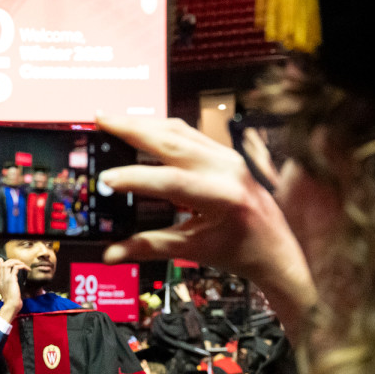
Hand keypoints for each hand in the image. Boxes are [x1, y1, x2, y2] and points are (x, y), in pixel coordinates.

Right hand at [0, 257, 25, 312]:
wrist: (11, 306)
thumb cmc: (12, 302)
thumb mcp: (10, 294)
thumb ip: (11, 290)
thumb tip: (15, 289)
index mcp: (1, 282)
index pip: (0, 269)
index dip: (2, 263)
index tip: (2, 259)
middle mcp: (3, 279)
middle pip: (4, 264)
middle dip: (12, 261)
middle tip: (20, 262)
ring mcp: (6, 278)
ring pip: (9, 264)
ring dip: (17, 262)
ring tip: (24, 265)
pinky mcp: (12, 279)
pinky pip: (16, 268)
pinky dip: (22, 266)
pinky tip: (27, 269)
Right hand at [96, 114, 313, 333]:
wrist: (274, 247)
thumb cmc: (238, 251)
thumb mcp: (192, 250)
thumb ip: (148, 247)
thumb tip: (110, 253)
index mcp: (221, 196)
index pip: (170, 181)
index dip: (135, 178)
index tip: (105, 180)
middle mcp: (226, 169)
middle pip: (172, 139)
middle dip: (132, 128)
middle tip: (100, 119)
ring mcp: (227, 157)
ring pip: (179, 130)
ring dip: (143, 123)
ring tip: (112, 120)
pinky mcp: (225, 154)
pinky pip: (188, 133)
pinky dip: (160, 129)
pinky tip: (139, 128)